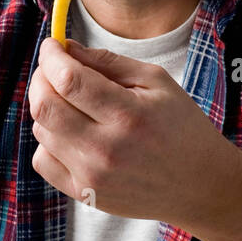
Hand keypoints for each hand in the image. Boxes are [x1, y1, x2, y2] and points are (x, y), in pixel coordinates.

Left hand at [28, 36, 230, 224]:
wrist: (200, 185)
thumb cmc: (181, 126)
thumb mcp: (156, 81)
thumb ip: (108, 61)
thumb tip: (66, 48)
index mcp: (128, 115)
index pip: (68, 80)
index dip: (51, 56)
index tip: (53, 45)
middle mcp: (106, 150)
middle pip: (44, 106)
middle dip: (41, 78)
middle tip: (53, 68)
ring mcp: (92, 178)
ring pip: (41, 130)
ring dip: (48, 107)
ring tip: (72, 102)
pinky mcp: (85, 195)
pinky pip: (43, 160)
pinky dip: (49, 140)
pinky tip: (71, 132)